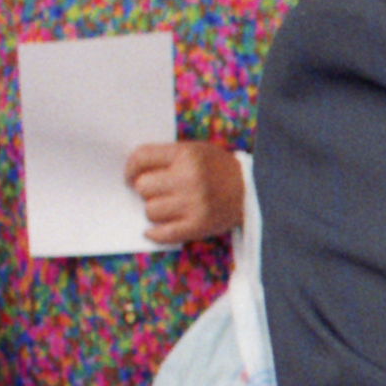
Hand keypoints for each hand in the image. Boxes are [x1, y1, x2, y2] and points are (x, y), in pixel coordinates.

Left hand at [127, 139, 243, 245]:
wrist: (255, 191)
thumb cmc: (219, 169)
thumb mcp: (196, 151)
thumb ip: (166, 158)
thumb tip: (131, 175)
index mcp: (187, 155)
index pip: (141, 158)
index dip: (130, 169)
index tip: (130, 177)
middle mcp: (189, 178)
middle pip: (142, 186)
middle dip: (146, 190)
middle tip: (158, 192)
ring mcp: (194, 204)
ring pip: (150, 211)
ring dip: (155, 210)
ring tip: (169, 207)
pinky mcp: (199, 225)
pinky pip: (163, 234)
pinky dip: (155, 233)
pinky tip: (155, 230)